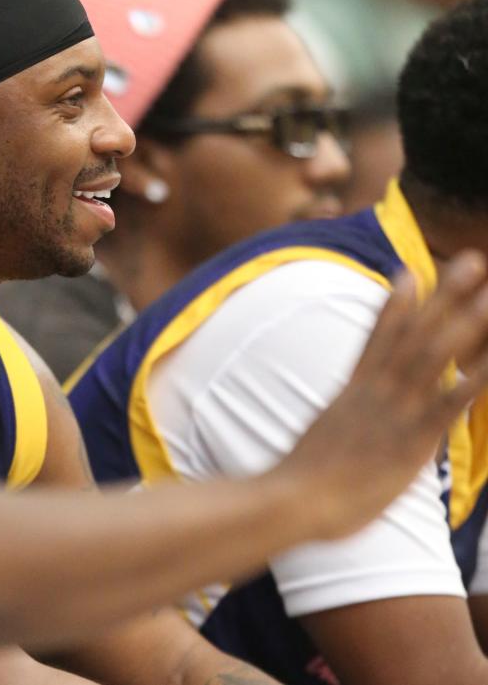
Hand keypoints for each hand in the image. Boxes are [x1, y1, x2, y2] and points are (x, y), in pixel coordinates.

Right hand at [279, 250, 487, 538]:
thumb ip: (339, 425)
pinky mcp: (410, 441)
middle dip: (443, 296)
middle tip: (470, 260)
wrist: (290, 499)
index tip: (410, 270)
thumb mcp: (321, 440)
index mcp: (353, 391)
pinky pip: (449, 405)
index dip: (396, 302)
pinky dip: (474, 380)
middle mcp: (375, 392)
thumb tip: (338, 424)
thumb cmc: (299, 482)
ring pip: (433, 357)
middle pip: (414, 333)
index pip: (377, 336)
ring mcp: (393, 412)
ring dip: (465, 323)